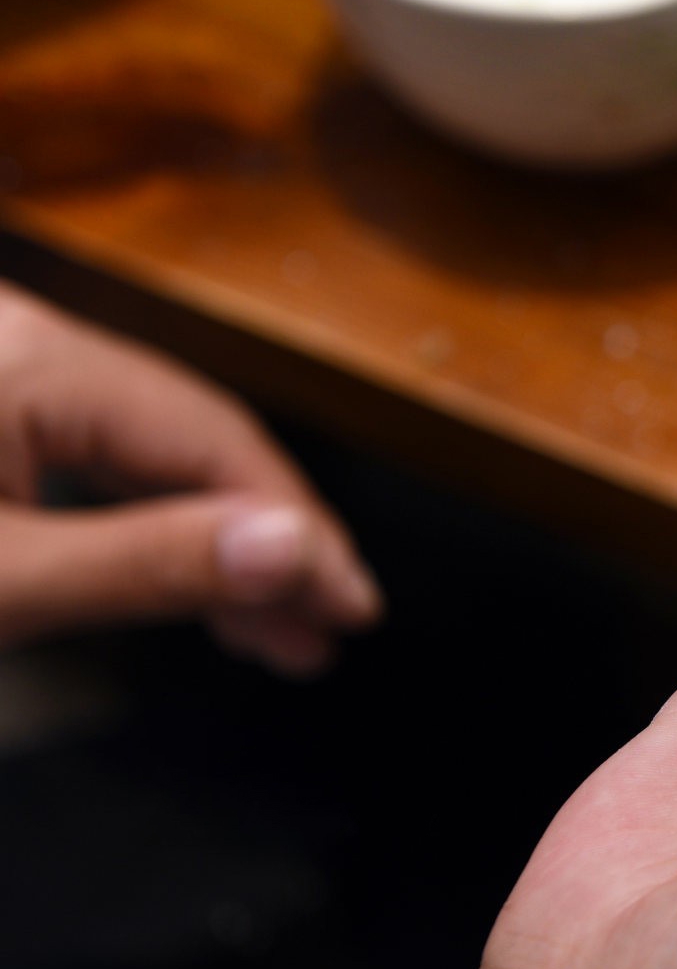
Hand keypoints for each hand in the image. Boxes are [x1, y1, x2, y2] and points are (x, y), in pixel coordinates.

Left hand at [0, 282, 380, 673]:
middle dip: (266, 542)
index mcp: (33, 358)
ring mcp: (7, 366)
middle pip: (194, 438)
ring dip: (213, 541)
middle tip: (324, 622)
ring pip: (150, 449)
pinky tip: (189, 571)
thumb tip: (290, 546)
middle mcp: (27, 342)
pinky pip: (93, 450)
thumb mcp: (0, 583)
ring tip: (270, 627)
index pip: (216, 440)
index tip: (349, 602)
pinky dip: (145, 519)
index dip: (297, 529)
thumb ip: (146, 562)